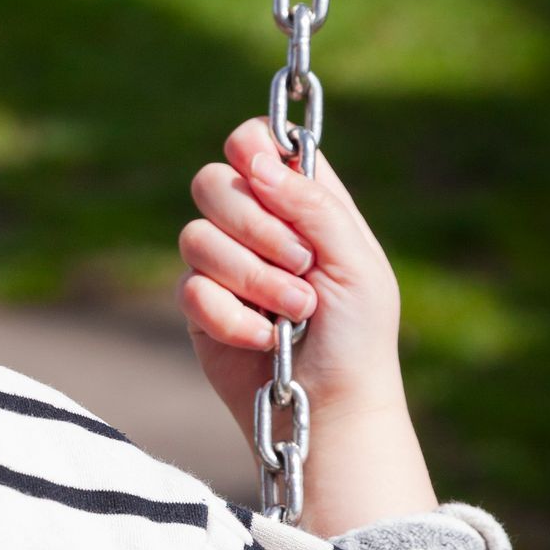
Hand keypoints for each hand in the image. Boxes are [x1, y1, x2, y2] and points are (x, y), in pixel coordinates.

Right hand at [178, 118, 436, 534]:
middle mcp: (256, 225)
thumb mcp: (356, 262)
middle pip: (211, 182)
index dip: (250, 147)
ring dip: (252, 278)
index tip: (262, 174)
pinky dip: (232, 318)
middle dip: (253, 225)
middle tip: (300, 263)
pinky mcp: (199, 309)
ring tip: (295, 311)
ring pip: (195, 237)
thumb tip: (258, 162)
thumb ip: (313, 205)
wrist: (332, 407)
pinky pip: (191, 290)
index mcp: (301, 201)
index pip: (255, 143)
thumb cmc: (359, 335)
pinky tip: (264, 339)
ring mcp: (224, 266)